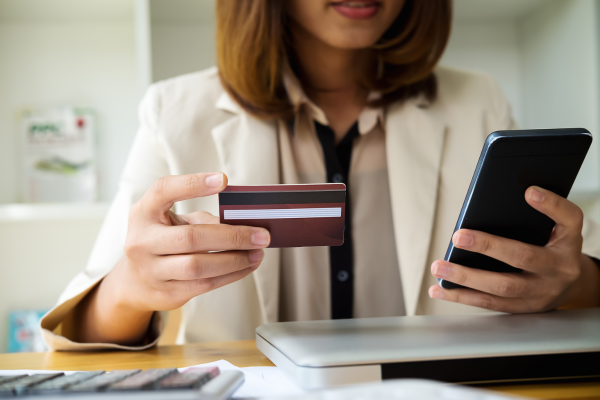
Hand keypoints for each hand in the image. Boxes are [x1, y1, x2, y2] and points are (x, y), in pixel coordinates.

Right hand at [73, 172, 270, 343]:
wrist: (136, 281)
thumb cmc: (163, 240)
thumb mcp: (173, 221)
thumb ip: (202, 218)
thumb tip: (244, 224)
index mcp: (143, 213)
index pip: (163, 191)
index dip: (192, 184)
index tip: (223, 180)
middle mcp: (141, 242)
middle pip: (191, 238)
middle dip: (232, 236)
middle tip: (261, 235)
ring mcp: (151, 271)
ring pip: (198, 266)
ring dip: (235, 259)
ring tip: (258, 252)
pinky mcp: (166, 293)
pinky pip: (205, 284)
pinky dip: (231, 274)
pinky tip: (248, 266)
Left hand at [429, 186, 599, 312]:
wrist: (571, 286)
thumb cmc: (555, 249)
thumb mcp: (559, 228)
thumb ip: (541, 213)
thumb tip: (513, 196)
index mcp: (567, 243)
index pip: (568, 219)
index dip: (551, 205)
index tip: (529, 192)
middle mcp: (558, 270)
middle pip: (523, 257)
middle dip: (488, 246)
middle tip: (457, 237)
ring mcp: (540, 293)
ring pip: (501, 288)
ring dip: (465, 278)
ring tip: (439, 267)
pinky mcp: (522, 308)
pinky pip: (489, 303)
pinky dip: (461, 296)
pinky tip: (440, 289)